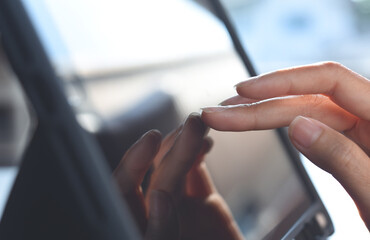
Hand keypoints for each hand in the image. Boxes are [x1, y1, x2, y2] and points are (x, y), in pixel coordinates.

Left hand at [113, 113, 242, 239]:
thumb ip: (159, 233)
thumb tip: (159, 197)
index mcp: (135, 227)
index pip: (122, 192)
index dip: (133, 164)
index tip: (152, 140)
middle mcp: (153, 216)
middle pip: (156, 176)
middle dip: (174, 148)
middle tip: (194, 123)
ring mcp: (179, 209)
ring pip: (177, 171)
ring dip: (188, 146)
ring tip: (202, 126)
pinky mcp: (202, 206)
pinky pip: (196, 175)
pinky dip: (200, 157)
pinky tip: (207, 145)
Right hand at [201, 62, 369, 229]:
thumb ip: (343, 159)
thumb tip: (298, 125)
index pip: (329, 80)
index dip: (282, 81)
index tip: (244, 91)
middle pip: (306, 98)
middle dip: (257, 106)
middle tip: (218, 113)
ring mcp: (359, 131)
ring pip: (303, 111)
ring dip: (261, 114)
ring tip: (228, 116)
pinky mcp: (347, 146)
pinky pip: (310, 127)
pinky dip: (279, 126)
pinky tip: (259, 123)